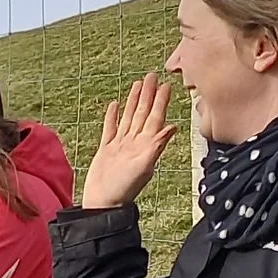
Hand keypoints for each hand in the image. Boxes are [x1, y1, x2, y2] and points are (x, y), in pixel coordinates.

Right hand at [82, 72, 177, 208]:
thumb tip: (172, 127)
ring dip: (134, 101)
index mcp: (145, 144)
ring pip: (128, 117)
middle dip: (148, 94)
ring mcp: (120, 144)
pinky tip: (114, 105)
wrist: (104, 202)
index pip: (155, 117)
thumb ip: (157, 146)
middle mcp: (135, 142)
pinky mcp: (106, 149)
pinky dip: (112, 116)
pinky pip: (110, 128)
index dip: (161, 101)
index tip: (166, 84)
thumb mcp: (144, 166)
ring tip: (137, 84)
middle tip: (152, 75)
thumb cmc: (124, 188)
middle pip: (143, 113)